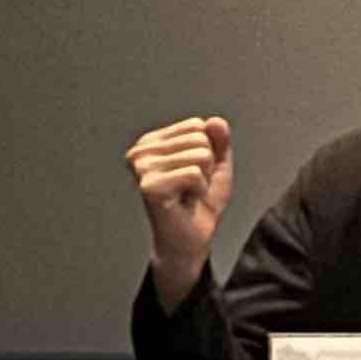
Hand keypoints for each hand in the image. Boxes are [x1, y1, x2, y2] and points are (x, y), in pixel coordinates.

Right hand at [125, 114, 234, 303]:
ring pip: (200, 155)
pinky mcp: (148, 186)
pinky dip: (199, 189)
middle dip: (208, 166)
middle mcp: (140, 151)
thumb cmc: (200, 201)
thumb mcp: (217, 165)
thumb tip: (215, 121)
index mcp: (152, 142)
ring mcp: (141, 168)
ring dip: (203, 179)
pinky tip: (185, 200)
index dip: (209, 152)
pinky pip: (194, 174)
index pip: (198, 126)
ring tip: (187, 193)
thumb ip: (219, 141)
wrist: (192, 238)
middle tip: (192, 186)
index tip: (194, 173)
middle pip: (200, 139)